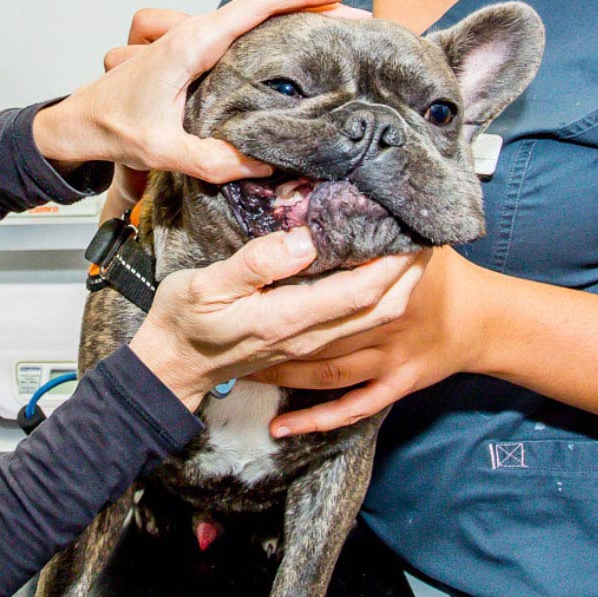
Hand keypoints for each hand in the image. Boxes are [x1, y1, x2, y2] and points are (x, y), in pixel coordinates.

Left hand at [85, 0, 370, 215]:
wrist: (74, 123)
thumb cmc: (109, 128)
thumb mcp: (162, 150)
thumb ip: (212, 160)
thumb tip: (263, 165)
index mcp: (191, 44)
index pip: (255, 6)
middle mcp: (193, 32)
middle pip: (263, 6)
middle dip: (312, 6)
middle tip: (357, 20)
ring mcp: (192, 39)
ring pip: (252, 17)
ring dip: (293, 18)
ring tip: (336, 33)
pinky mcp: (191, 52)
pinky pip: (239, 32)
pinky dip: (271, 32)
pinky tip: (293, 51)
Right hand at [126, 227, 427, 407]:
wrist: (171, 368)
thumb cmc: (181, 322)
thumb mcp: (205, 286)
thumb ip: (255, 264)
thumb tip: (302, 240)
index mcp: (287, 318)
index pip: (360, 290)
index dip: (395, 262)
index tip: (413, 228)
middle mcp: (306, 336)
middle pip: (380, 308)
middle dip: (410, 273)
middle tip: (426, 234)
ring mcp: (307, 344)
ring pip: (371, 319)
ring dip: (399, 287)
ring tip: (410, 249)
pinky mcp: (302, 344)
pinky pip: (353, 325)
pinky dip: (376, 300)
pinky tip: (377, 277)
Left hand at [248, 245, 489, 435]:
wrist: (487, 320)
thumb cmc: (448, 275)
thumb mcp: (419, 240)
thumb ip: (381, 222)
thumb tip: (342, 199)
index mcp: (387, 281)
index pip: (335, 281)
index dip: (290, 284)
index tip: (244, 287)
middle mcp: (387, 325)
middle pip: (322, 330)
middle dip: (275, 335)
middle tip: (224, 334)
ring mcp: (390, 361)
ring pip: (327, 370)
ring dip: (283, 373)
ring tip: (239, 369)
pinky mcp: (393, 386)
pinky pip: (351, 408)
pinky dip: (316, 420)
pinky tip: (281, 427)